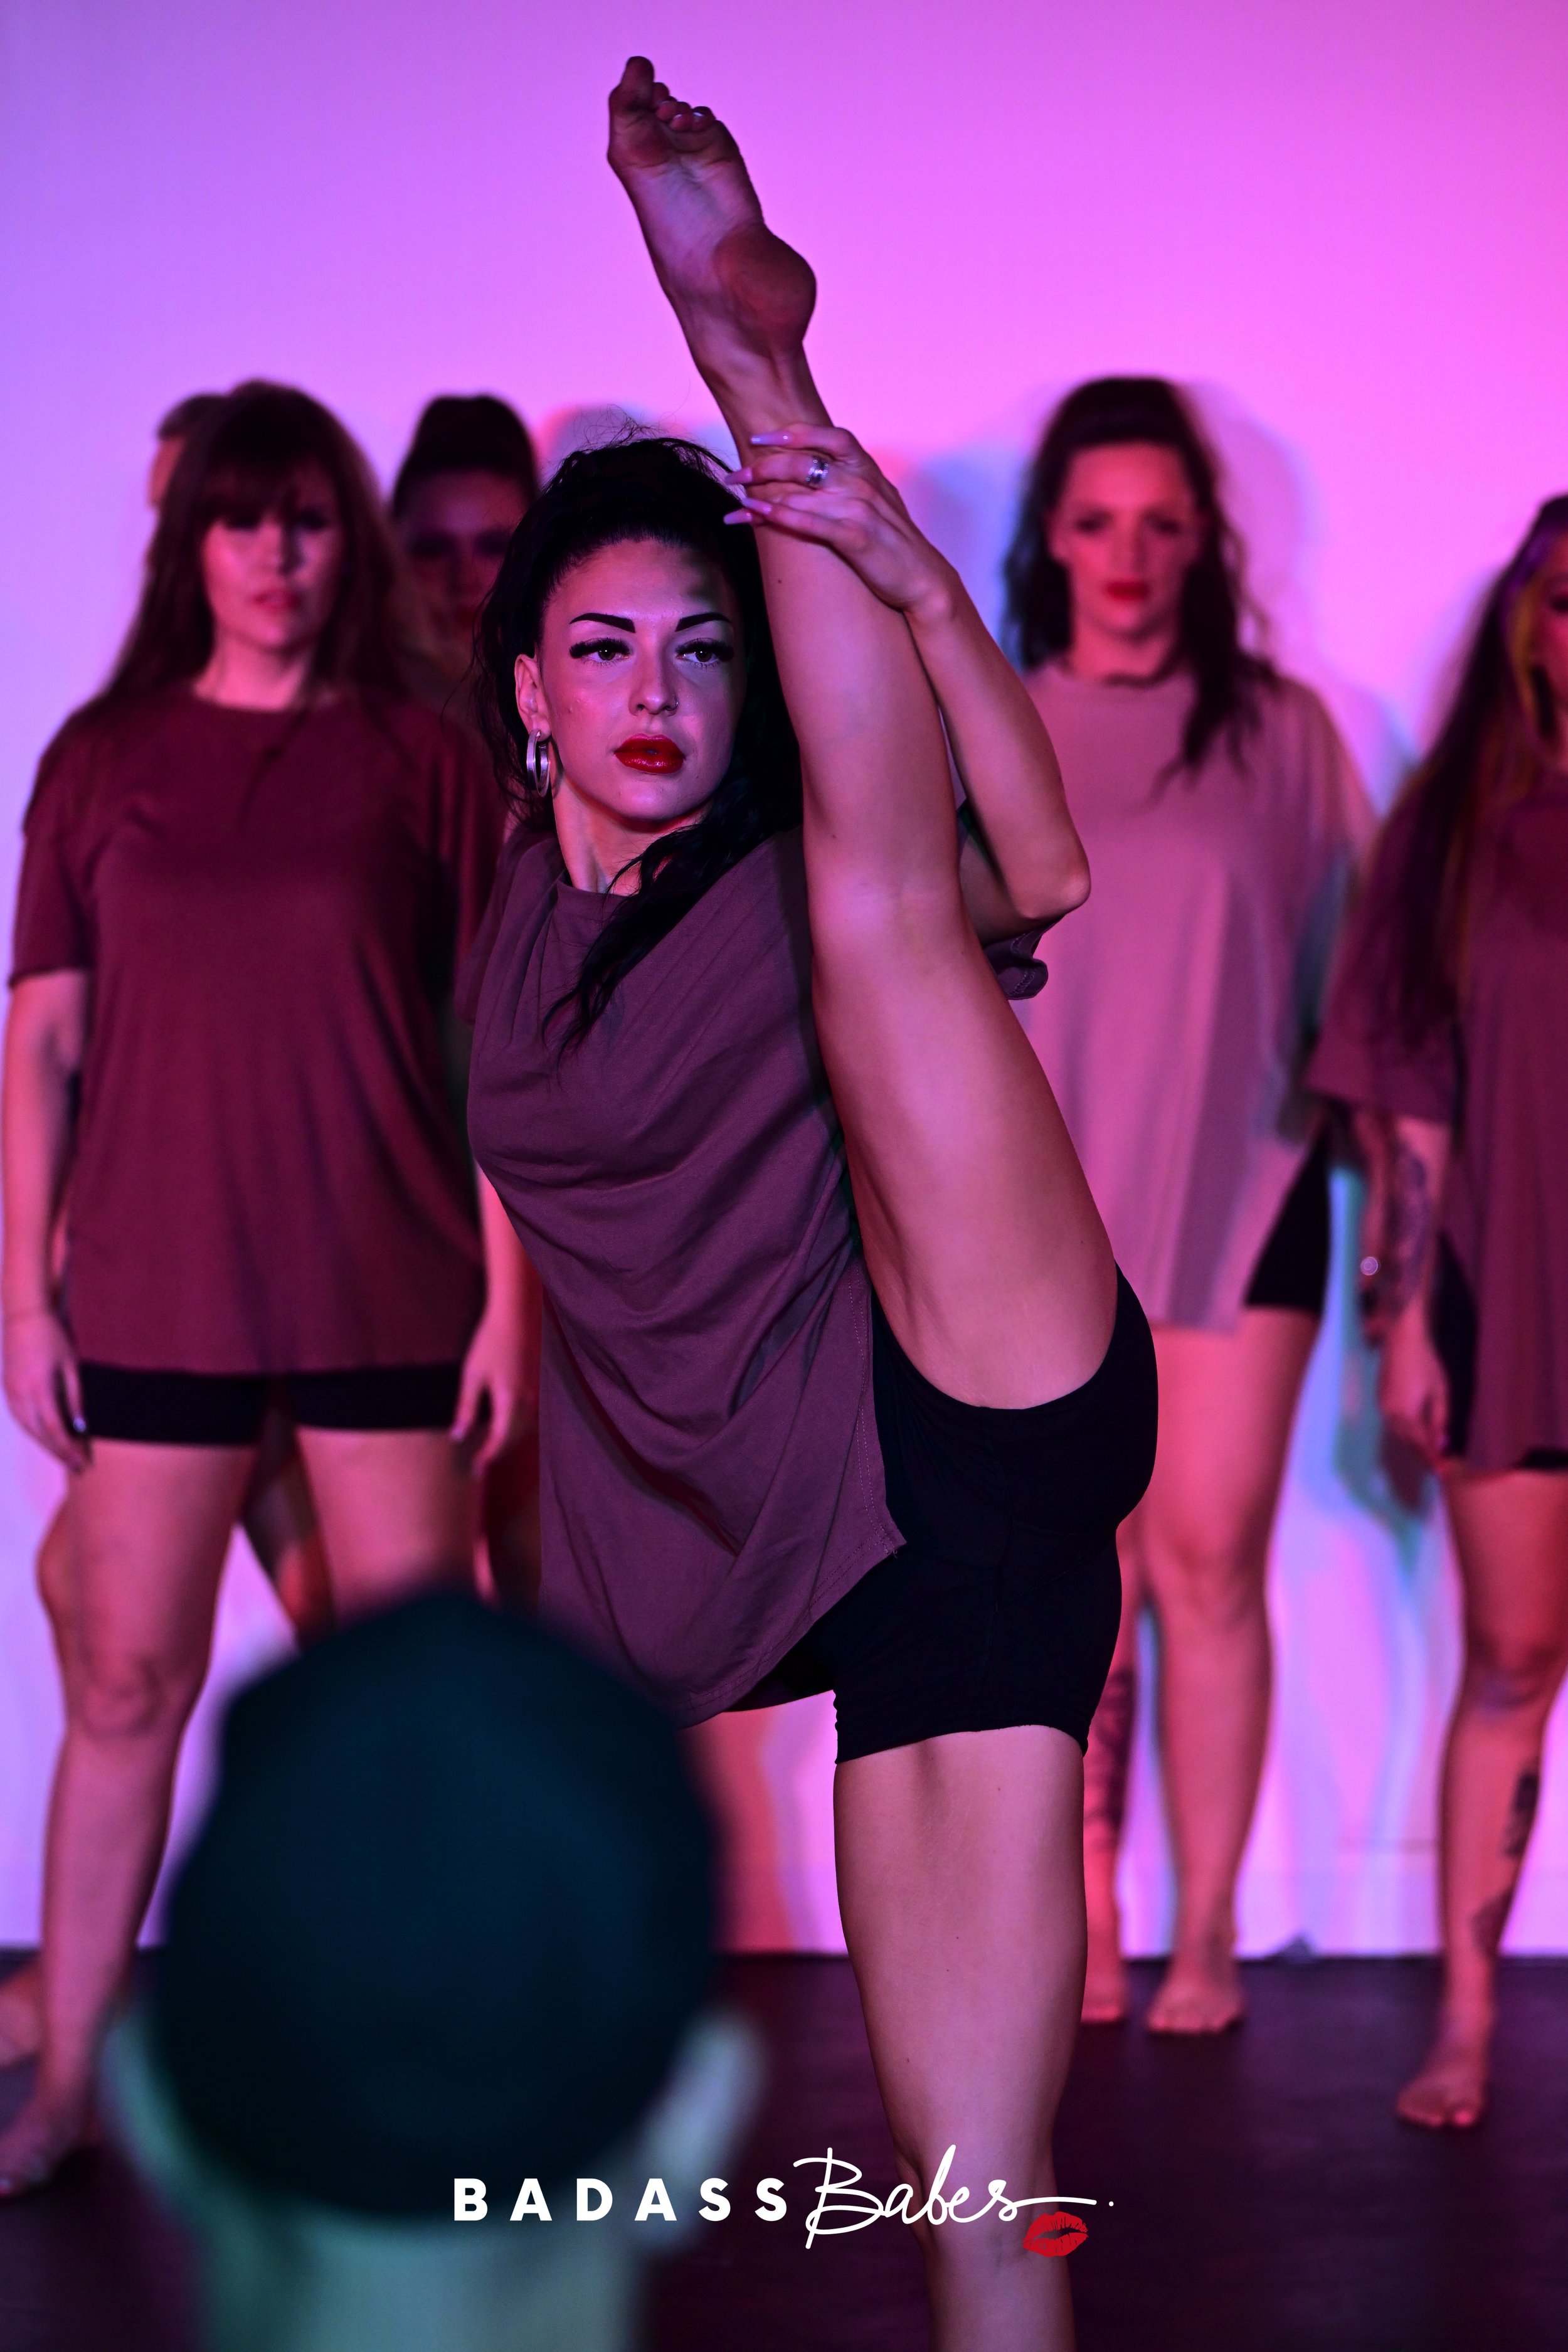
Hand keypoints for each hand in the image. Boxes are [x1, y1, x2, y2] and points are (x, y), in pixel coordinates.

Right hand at [3, 1307, 86, 1470]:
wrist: (25, 1316)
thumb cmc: (53, 1337)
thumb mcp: (71, 1366)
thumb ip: (75, 1398)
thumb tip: (81, 1427)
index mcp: (39, 1388)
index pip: (56, 1429)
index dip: (70, 1448)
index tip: (84, 1461)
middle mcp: (21, 1394)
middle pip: (40, 1435)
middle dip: (59, 1453)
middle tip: (77, 1467)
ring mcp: (11, 1392)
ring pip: (28, 1429)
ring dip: (46, 1446)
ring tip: (64, 1456)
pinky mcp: (8, 1389)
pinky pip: (20, 1418)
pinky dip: (35, 1432)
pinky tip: (48, 1438)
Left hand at [450, 1309, 535, 1472]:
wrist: (510, 1319)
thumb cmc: (488, 1345)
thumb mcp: (471, 1376)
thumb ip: (467, 1408)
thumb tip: (458, 1436)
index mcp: (510, 1401)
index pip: (501, 1439)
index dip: (489, 1456)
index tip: (476, 1469)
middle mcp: (525, 1400)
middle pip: (514, 1437)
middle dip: (498, 1453)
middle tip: (480, 1464)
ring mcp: (531, 1393)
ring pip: (523, 1428)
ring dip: (508, 1442)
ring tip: (490, 1450)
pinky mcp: (531, 1385)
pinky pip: (526, 1416)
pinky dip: (515, 1428)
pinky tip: (504, 1427)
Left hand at [725, 427, 955, 620]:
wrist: (923, 579)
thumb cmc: (895, 543)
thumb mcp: (877, 501)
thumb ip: (851, 482)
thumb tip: (817, 474)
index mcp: (867, 470)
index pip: (828, 436)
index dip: (791, 433)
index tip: (760, 439)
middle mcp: (862, 483)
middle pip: (804, 462)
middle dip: (763, 467)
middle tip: (736, 475)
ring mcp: (859, 509)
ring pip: (800, 492)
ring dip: (761, 494)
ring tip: (735, 500)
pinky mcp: (855, 538)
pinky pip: (809, 522)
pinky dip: (779, 516)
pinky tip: (756, 515)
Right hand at [1379, 1307, 1448, 1466]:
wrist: (1401, 1341)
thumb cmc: (1425, 1363)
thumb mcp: (1440, 1392)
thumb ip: (1439, 1419)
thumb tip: (1440, 1442)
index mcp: (1405, 1413)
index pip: (1421, 1443)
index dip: (1433, 1459)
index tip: (1443, 1473)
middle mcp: (1390, 1414)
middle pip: (1407, 1442)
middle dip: (1423, 1454)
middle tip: (1439, 1466)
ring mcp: (1382, 1407)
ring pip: (1399, 1434)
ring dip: (1413, 1445)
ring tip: (1430, 1453)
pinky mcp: (1381, 1400)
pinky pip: (1394, 1424)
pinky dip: (1406, 1433)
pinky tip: (1417, 1434)